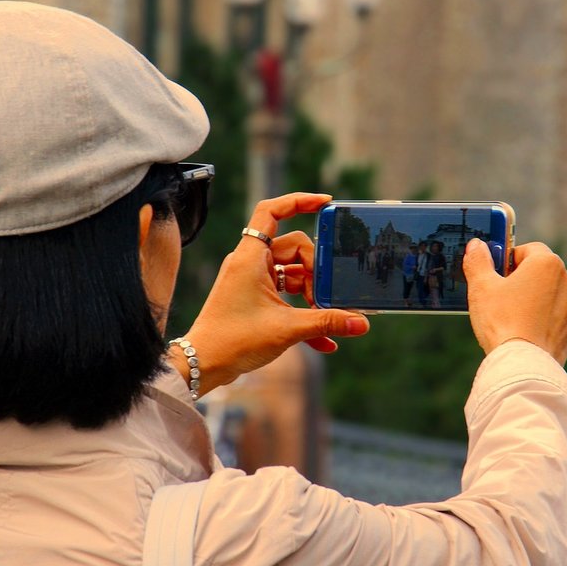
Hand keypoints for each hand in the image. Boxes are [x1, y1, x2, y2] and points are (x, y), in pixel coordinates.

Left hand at [172, 193, 369, 394]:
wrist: (204, 364)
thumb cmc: (234, 340)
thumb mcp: (287, 329)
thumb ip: (326, 322)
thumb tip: (362, 323)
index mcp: (251, 257)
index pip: (271, 211)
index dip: (299, 201)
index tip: (326, 203)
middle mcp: (250, 263)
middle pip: (294, 248)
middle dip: (316, 272)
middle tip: (325, 298)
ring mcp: (252, 281)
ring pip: (293, 274)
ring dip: (312, 294)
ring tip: (324, 319)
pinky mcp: (254, 299)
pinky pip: (285, 296)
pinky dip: (302, 312)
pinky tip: (324, 341)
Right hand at [463, 239, 566, 365]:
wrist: (523, 365)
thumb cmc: (502, 322)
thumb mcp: (481, 287)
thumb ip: (478, 261)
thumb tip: (476, 246)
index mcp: (547, 263)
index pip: (527, 249)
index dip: (508, 260)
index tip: (495, 275)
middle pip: (541, 271)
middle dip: (522, 280)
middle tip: (500, 297)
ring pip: (550, 294)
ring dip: (535, 299)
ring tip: (512, 317)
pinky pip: (557, 316)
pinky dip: (543, 319)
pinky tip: (525, 331)